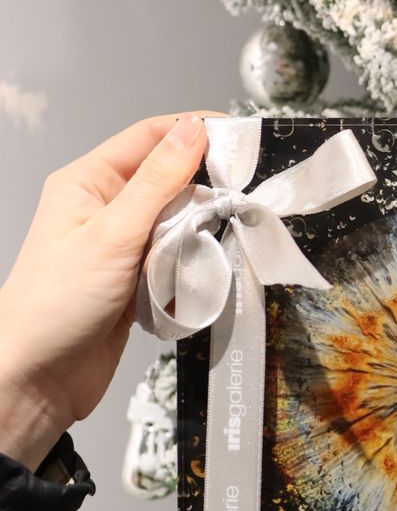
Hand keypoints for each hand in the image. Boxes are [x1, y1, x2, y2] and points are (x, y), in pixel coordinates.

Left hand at [0, 114, 214, 469]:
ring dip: (201, 228)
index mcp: (88, 183)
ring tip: (226, 234)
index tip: (242, 138)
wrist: (36, 381)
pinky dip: (193, 262)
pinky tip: (206, 268)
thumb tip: (194, 130)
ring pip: (178, 220)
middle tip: (245, 192)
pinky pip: (177, 258)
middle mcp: (104, 208)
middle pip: (170, 178)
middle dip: (206, 184)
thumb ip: (157, 182)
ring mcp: (121, 246)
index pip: (150, 137)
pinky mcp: (136, 280)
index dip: (196, 130)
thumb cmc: (55, 306)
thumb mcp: (112, 234)